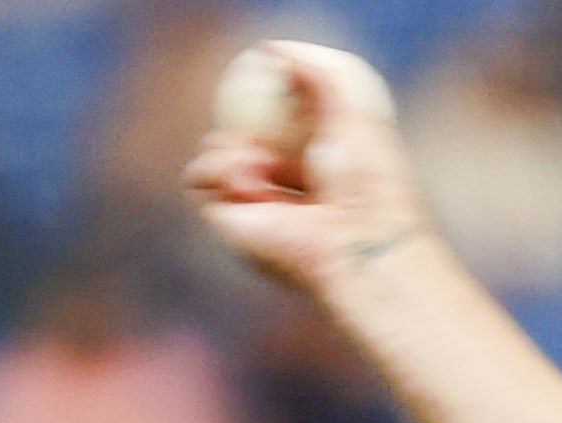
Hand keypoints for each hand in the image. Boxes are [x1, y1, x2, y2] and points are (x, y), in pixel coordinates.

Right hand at [182, 42, 431, 296]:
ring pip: (214, 158)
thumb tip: (274, 48)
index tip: (263, 82)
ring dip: (227, 148)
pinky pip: (197, 181)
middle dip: (239, 128)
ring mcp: (256, 211)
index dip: (267, 107)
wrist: (356, 235)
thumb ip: (321, 72)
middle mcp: (286, 193)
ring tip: (259, 160)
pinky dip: (215, 169)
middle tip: (259, 126)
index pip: (281, 133)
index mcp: (319, 169)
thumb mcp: (353, 110)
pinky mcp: (229, 226)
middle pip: (242, 145)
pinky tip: (248, 177)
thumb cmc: (365, 178)